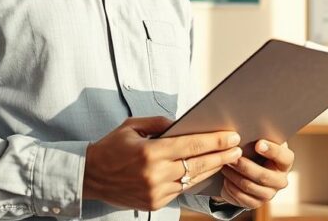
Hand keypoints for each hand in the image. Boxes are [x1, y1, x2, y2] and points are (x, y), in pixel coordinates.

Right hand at [83, 116, 241, 210]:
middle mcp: (155, 174)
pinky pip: (180, 190)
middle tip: (238, 150)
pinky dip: (192, 180)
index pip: (191, 145)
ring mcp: (155, 192)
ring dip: (211, 169)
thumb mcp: (132, 126)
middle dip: (221, 156)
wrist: (90, 176)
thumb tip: (183, 123)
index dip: (215, 141)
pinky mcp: (155, 204)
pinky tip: (203, 171)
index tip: (232, 137)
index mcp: (150, 152)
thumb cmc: (111, 146)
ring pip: (192, 180)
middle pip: (197, 165)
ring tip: (226, 160)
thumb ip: (159, 123)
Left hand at [218, 139, 293, 209]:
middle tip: (232, 157)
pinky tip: (225, 178)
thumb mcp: (259, 142)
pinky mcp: (256, 203)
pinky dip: (231, 187)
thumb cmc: (254, 150)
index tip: (258, 144)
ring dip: (235, 176)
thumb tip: (243, 131)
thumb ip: (257, 137)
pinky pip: (242, 197)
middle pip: (264, 176)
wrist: (249, 169)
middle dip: (246, 166)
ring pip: (250, 186)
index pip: (285, 157)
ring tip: (225, 166)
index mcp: (285, 161)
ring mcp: (269, 193)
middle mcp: (280, 180)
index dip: (272, 151)